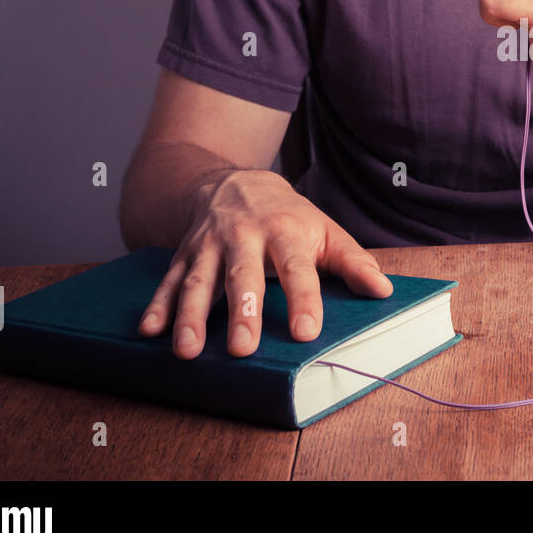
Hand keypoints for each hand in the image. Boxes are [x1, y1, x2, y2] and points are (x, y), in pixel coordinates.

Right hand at [138, 169, 392, 358]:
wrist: (237, 182)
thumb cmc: (290, 216)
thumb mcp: (325, 231)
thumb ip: (353, 262)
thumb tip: (383, 291)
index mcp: (284, 230)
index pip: (297, 268)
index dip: (303, 300)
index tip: (306, 332)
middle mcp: (243, 236)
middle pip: (242, 275)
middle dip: (242, 311)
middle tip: (243, 349)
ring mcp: (209, 245)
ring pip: (198, 281)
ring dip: (190, 315)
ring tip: (187, 350)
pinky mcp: (183, 254)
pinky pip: (168, 281)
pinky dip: (157, 305)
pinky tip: (149, 331)